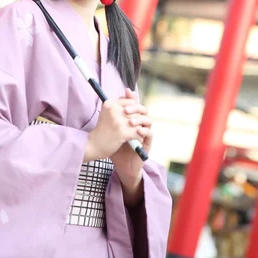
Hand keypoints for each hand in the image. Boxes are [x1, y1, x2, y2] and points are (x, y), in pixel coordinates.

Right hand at [84, 95, 144, 161]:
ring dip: (139, 128)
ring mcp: (118, 121)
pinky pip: (138, 131)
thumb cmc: (103, 128)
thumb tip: (132, 91)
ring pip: (138, 121)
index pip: (131, 102)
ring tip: (137, 132)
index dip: (135, 110)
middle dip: (138, 120)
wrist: (94, 145)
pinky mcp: (122, 132)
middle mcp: (113, 110)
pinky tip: (136, 139)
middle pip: (136, 111)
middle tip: (136, 127)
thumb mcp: (109, 112)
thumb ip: (121, 102)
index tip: (132, 117)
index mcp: (110, 103)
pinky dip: (139, 136)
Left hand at [111, 89, 152, 204]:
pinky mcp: (147, 143)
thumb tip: (107, 102)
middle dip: (135, 107)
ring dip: (139, 119)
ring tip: (130, 122)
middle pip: (143, 109)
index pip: (135, 104)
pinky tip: (137, 131)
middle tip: (126, 110)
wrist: (121, 165)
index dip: (132, 97)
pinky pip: (150, 134)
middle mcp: (140, 124)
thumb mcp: (111, 130)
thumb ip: (111, 117)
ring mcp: (144, 133)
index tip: (126, 92)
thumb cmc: (115, 147)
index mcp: (132, 119)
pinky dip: (145, 131)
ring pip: (148, 120)